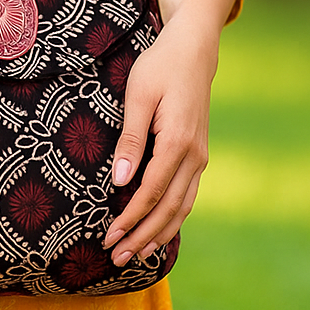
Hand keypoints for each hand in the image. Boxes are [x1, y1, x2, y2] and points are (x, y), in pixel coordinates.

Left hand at [101, 0, 236, 265]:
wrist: (193, 51)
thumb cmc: (159, 68)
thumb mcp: (138, 97)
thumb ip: (130, 140)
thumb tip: (119, 180)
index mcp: (178, 143)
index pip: (150, 193)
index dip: (130, 218)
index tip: (109, 237)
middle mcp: (194, 157)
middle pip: (167, 209)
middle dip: (142, 236)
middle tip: (116, 258)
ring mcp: (200, 158)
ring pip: (181, 208)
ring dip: (158, 234)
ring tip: (134, 255)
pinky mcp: (198, 156)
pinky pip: (187, 196)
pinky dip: (172, 219)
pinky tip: (158, 232)